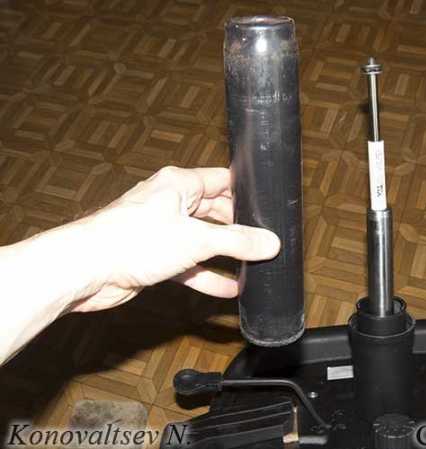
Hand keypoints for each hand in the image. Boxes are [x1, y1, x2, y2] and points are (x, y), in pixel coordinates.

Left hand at [70, 166, 279, 311]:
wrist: (87, 270)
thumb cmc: (131, 240)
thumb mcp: (196, 239)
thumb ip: (236, 242)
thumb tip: (270, 242)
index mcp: (179, 185)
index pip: (223, 181)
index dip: (247, 193)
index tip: (269, 208)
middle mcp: (171, 204)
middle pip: (215, 212)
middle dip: (239, 228)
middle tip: (265, 241)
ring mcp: (163, 231)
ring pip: (203, 241)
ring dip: (226, 255)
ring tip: (254, 265)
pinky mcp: (156, 256)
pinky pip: (190, 265)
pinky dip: (208, 275)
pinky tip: (229, 288)